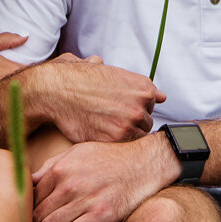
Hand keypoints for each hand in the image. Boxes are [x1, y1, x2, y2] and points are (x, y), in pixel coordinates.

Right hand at [24, 54, 162, 143]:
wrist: (58, 90)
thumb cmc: (81, 79)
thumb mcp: (113, 74)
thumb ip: (139, 87)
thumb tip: (162, 96)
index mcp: (143, 87)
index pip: (151, 105)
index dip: (135, 108)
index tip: (120, 109)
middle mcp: (140, 105)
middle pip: (146, 123)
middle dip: (131, 123)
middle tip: (110, 120)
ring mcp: (129, 123)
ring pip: (136, 137)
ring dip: (123, 136)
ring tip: (104, 129)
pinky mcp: (115, 139)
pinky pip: (122, 147)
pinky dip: (112, 144)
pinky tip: (99, 135)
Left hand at [29, 136, 179, 221]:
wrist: (142, 165)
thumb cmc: (109, 158)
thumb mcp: (79, 151)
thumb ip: (53, 163)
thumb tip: (30, 177)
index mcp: (61, 169)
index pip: (32, 193)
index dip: (21, 208)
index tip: (13, 219)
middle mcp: (69, 185)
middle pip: (38, 212)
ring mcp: (84, 202)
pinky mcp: (98, 216)